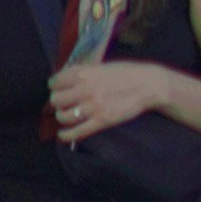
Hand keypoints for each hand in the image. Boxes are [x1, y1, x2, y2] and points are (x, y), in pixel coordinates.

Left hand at [48, 59, 163, 140]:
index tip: (57, 88)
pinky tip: (62, 135)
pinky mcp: (101, 122)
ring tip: (66, 115)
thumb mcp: (101, 66)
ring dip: (62, 116)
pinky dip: (66, 135)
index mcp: (84, 73)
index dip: (54, 85)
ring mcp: (93, 107)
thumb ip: (83, 72)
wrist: (146, 85)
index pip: (56, 81)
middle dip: (57, 101)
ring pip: (64, 116)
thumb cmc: (125, 72)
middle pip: (56, 99)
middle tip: (62, 103)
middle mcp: (85, 90)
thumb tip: (66, 80)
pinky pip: (77, 132)